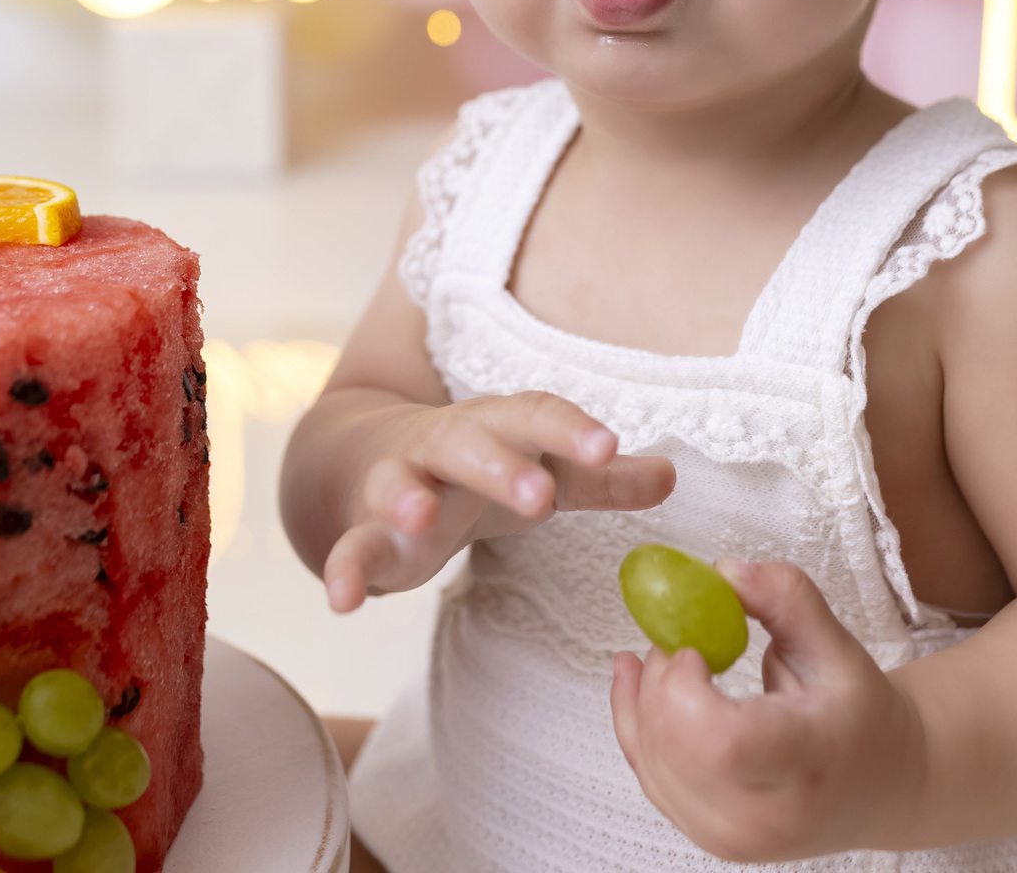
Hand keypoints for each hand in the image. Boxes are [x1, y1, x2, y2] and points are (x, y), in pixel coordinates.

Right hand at [324, 390, 674, 612]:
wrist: (367, 458)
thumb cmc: (474, 466)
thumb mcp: (537, 466)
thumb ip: (599, 478)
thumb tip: (671, 476)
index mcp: (498, 426)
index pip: (537, 415)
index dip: (571, 430)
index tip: (609, 446)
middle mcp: (446, 445)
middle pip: (470, 444)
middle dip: (501, 465)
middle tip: (539, 495)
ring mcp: (399, 485)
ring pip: (399, 483)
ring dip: (405, 496)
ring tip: (417, 516)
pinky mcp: (363, 531)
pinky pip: (350, 547)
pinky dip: (344, 569)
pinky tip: (345, 600)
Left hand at [610, 560, 925, 861]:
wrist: (878, 785)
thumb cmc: (860, 715)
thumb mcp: (838, 643)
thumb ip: (784, 597)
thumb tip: (722, 572)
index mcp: (807, 762)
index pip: (721, 743)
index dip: (684, 686)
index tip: (697, 644)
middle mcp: (764, 816)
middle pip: (672, 747)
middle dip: (662, 675)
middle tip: (690, 637)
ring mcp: (728, 836)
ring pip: (649, 758)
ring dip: (644, 692)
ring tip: (676, 653)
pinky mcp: (703, 834)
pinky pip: (645, 773)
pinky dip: (632, 718)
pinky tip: (633, 675)